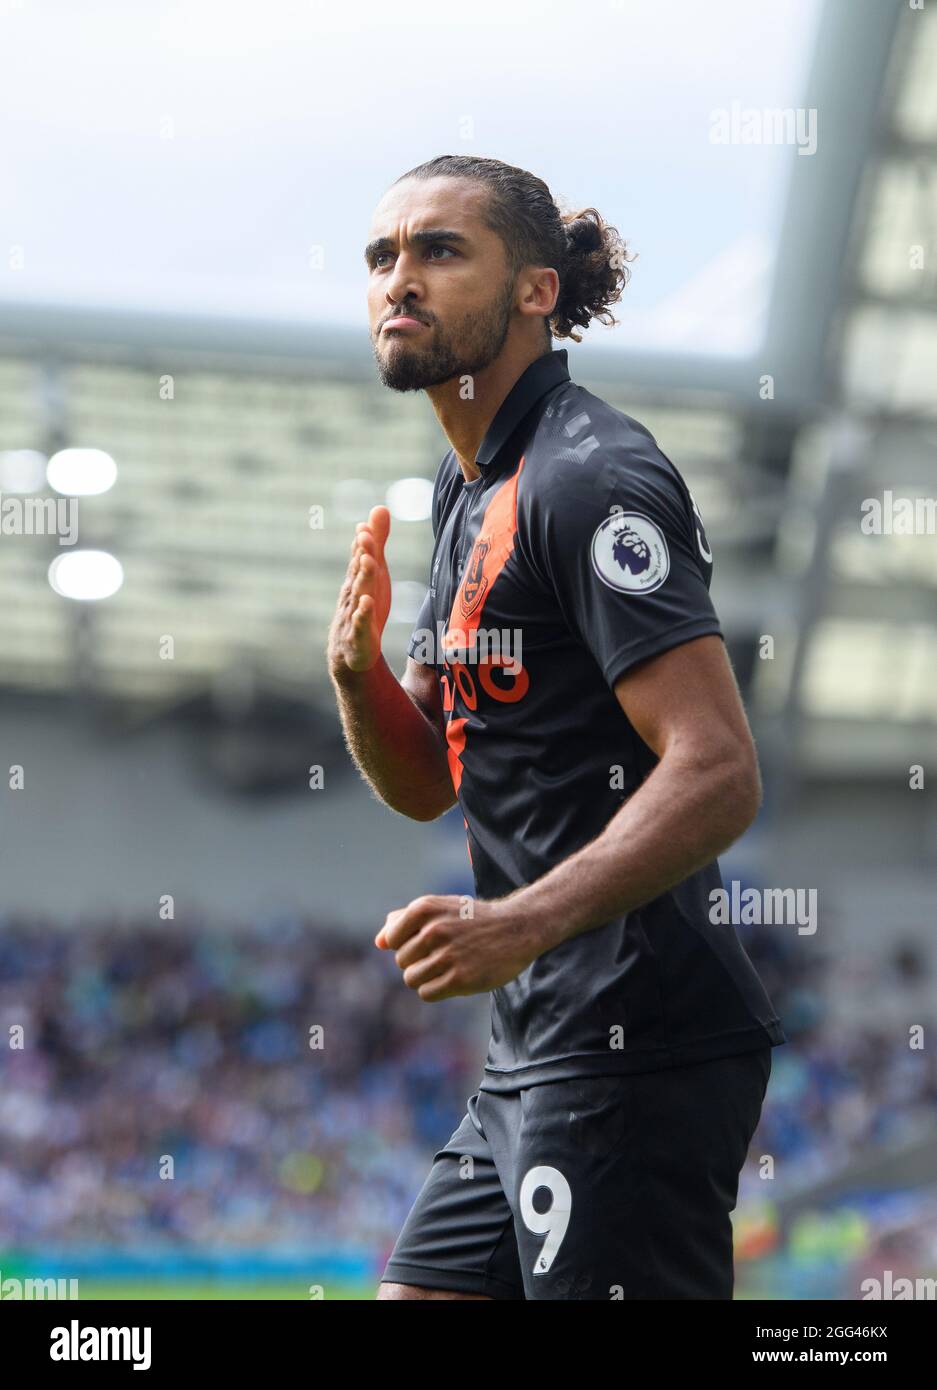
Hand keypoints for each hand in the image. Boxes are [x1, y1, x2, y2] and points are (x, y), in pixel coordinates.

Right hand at [328, 505, 391, 676]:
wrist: (352, 651)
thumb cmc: (365, 605)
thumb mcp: (375, 572)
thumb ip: (377, 542)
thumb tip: (380, 507)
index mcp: (357, 578)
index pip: (359, 558)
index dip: (363, 542)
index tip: (366, 526)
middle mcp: (353, 593)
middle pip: (358, 572)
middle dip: (362, 554)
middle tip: (367, 537)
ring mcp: (354, 615)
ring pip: (358, 595)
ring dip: (363, 578)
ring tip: (369, 562)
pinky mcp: (358, 637)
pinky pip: (360, 625)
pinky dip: (362, 614)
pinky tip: (367, 604)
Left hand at [375, 894, 539, 1001]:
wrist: (517, 928)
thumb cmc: (473, 919)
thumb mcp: (440, 909)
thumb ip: (405, 921)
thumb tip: (379, 943)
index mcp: (425, 908)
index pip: (392, 940)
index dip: (407, 944)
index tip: (429, 941)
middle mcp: (434, 929)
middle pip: (401, 961)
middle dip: (418, 962)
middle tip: (444, 954)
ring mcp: (447, 955)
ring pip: (412, 979)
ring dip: (427, 978)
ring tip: (448, 967)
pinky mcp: (460, 979)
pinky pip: (427, 993)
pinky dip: (436, 990)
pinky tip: (454, 978)